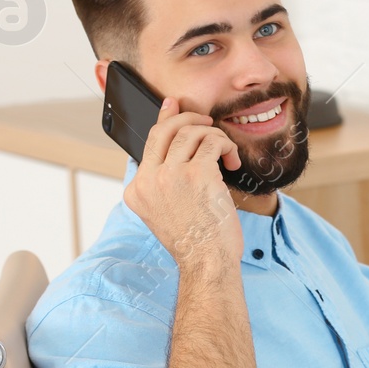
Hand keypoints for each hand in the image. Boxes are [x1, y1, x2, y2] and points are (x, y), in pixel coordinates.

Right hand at [123, 96, 243, 274]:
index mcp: (136, 189)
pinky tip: (232, 162)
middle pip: (166, 129)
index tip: (174, 105)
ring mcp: (171, 175)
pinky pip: (214, 143)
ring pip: (192, 133)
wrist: (207, 261)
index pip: (148, 142)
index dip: (165, 119)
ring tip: (225, 152)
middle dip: (189, 118)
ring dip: (214, 136)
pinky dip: (226, 147)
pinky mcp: (197, 174)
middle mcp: (148, 180)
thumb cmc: (195, 239)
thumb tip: (173, 146)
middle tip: (207, 121)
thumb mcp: (166, 209)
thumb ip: (164, 180)